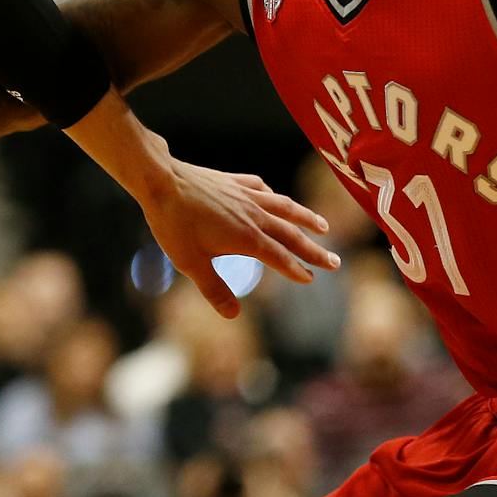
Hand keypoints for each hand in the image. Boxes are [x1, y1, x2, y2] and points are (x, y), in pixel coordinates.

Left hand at [136, 138, 337, 318]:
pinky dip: (273, 197)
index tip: (311, 279)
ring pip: (284, 208)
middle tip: (335, 262)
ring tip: (323, 227)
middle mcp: (253, 215)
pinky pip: (261, 189)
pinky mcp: (233, 182)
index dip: (297, 270)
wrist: (160, 181)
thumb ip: (214, 290)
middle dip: (314, 250)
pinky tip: (275, 198)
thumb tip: (233, 315)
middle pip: (291, 235)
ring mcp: (245, 196)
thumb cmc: (173, 224)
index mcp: (246, 238)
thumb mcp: (191, 263)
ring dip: (305, 218)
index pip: (280, 258)